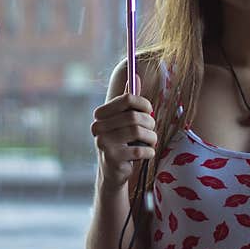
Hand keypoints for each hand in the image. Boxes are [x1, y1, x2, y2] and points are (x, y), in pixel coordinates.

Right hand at [90, 74, 156, 190]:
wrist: (113, 172)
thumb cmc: (122, 142)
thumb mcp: (124, 120)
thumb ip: (129, 101)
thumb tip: (135, 76)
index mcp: (100, 114)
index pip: (127, 98)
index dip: (143, 103)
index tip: (149, 110)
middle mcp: (97, 127)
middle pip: (134, 116)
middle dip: (149, 123)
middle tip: (152, 129)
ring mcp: (103, 143)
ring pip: (138, 132)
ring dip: (151, 137)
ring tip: (151, 142)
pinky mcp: (112, 158)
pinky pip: (140, 150)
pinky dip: (149, 151)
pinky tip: (147, 153)